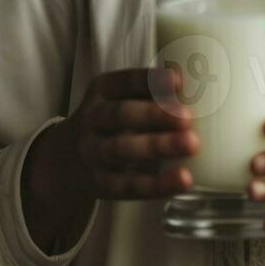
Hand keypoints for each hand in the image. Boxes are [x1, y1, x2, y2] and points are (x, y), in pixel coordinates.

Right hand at [21, 67, 196, 255]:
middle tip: (187, 117)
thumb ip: (151, 93)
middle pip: (120, 114)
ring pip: (121, 149)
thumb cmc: (110, 120)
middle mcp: (92, 118)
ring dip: (157, 146)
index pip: (123, 81)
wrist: (63, 159)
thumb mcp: (119, 98)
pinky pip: (126, 185)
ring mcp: (92, 152)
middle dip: (154, 115)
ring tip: (192, 144)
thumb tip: (201, 88)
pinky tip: (183, 179)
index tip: (178, 80)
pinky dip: (156, 184)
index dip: (149, 80)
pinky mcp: (98, 183)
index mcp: (101, 90)